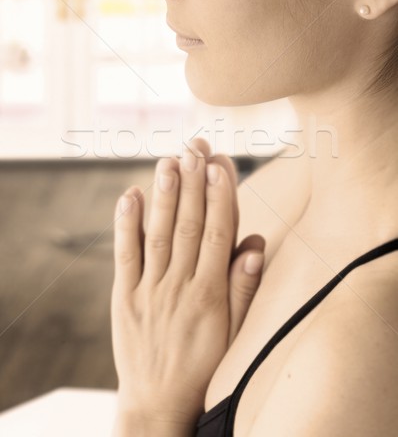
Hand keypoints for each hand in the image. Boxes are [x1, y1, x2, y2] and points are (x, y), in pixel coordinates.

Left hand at [111, 141, 264, 428]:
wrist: (158, 404)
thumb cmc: (203, 366)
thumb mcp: (234, 334)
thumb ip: (244, 287)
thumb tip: (254, 241)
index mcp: (211, 293)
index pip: (218, 233)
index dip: (221, 196)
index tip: (220, 164)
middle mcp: (179, 285)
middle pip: (188, 224)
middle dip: (193, 183)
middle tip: (194, 147)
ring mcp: (149, 289)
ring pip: (158, 233)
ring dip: (164, 195)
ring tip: (169, 161)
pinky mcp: (123, 296)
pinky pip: (124, 255)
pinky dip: (125, 224)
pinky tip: (129, 194)